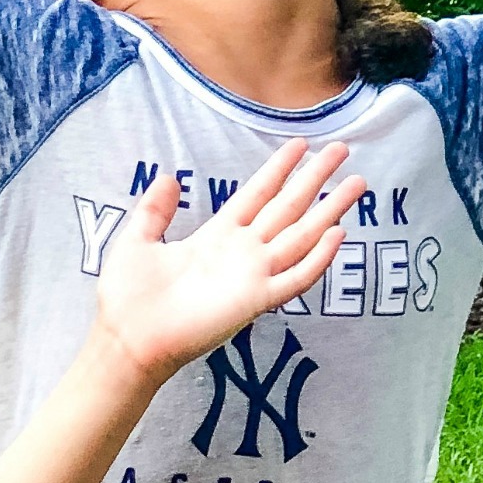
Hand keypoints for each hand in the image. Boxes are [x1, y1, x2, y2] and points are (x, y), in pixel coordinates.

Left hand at [92, 141, 365, 387]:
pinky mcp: (255, 300)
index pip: (257, 195)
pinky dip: (317, 259)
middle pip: (288, 208)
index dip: (279, 170)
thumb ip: (155, 210)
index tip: (300, 145)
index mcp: (216, 236)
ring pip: (301, 236)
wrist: (126, 338)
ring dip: (329, 210)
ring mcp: (251, 276)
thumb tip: (167, 177)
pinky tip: (337, 235)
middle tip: (342, 150)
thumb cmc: (128, 297)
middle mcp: (240, 253)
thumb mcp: (137, 240)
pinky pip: (295, 279)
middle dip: (315, 179)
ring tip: (357, 184)